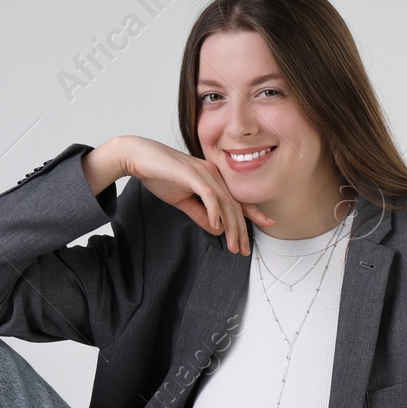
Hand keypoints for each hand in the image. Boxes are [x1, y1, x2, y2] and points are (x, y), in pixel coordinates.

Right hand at [114, 135, 274, 255]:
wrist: (138, 157)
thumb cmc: (159, 175)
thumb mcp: (183, 201)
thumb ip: (200, 214)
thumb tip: (217, 229)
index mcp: (213, 179)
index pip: (237, 198)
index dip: (253, 212)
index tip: (268, 224)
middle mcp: (213, 174)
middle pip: (234, 205)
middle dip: (242, 230)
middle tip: (244, 250)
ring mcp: (203, 173)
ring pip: (225, 203)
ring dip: (231, 226)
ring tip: (234, 245)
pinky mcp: (191, 174)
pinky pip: (208, 195)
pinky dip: (214, 211)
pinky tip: (216, 226)